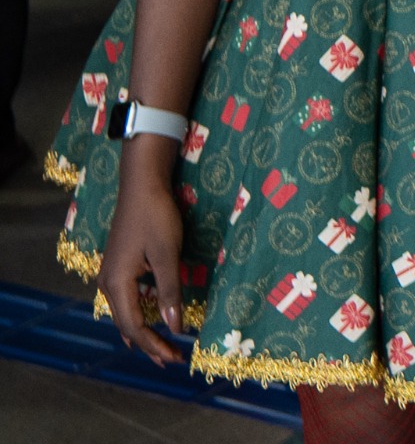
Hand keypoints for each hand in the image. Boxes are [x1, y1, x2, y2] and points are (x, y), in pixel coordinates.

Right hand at [98, 153, 185, 364]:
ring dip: (142, 331)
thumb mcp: (167, 255)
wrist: (142, 185)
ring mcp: (110, 274)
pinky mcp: (118, 266)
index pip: (134, 326)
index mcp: (117, 284)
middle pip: (126, 324)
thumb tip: (175, 327)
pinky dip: (137, 314)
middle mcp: (107, 284)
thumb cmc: (156, 217)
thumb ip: (170, 291)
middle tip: (170, 360)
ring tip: (160, 348)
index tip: (175, 357)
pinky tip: (147, 320)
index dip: (154, 344)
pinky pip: (125, 300)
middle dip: (148, 343)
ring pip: (124, 313)